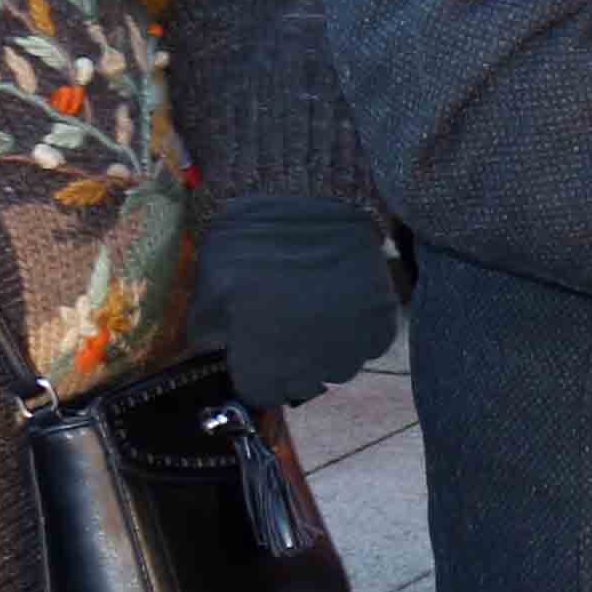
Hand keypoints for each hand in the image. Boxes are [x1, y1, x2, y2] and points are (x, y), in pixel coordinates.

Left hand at [198, 196, 405, 406]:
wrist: (305, 198)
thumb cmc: (246, 245)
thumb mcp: (209, 291)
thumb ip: (209, 338)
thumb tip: (214, 360)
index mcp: (265, 362)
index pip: (261, 393)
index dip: (256, 373)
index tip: (256, 353)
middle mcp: (313, 364)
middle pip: (303, 386)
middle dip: (291, 366)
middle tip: (285, 331)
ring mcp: (352, 344)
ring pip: (340, 369)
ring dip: (327, 353)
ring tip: (316, 317)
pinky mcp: (382, 320)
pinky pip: (371, 345)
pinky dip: (358, 333)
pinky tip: (342, 306)